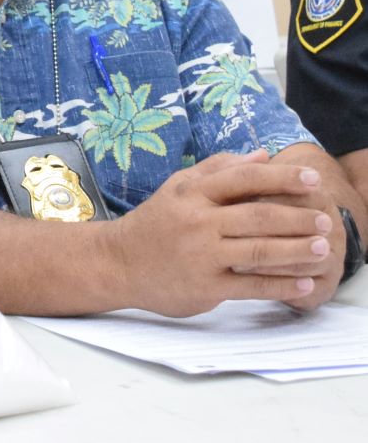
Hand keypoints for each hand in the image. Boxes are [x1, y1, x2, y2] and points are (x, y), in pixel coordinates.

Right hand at [107, 150, 333, 316]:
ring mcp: (201, 256)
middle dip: (298, 218)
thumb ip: (218, 169)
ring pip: (260, 251)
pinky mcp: (204, 287)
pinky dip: (282, 285)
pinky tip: (305, 283)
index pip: (244, 179)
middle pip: (258, 216)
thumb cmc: (154, 223)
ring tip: (323, 248)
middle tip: (325, 220)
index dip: (281, 178)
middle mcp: (197, 222)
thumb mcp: (178, 187)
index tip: (312, 180)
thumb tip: (263, 155)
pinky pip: (252, 286)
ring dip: (297, 250)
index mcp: (192, 194)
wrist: (116, 263)